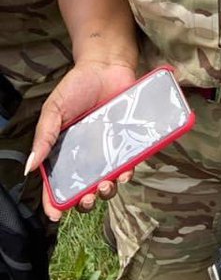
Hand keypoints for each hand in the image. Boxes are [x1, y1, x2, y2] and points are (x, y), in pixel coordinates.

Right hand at [28, 60, 137, 221]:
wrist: (107, 66)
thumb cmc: (77, 86)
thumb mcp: (54, 109)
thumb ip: (44, 136)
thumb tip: (31, 167)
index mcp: (64, 151)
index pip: (56, 183)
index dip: (54, 202)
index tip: (56, 213)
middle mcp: (86, 156)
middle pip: (84, 189)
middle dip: (85, 202)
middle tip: (86, 198)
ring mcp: (108, 151)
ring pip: (107, 182)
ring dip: (106, 191)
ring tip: (104, 185)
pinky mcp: (128, 143)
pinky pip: (129, 164)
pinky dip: (127, 173)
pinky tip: (124, 172)